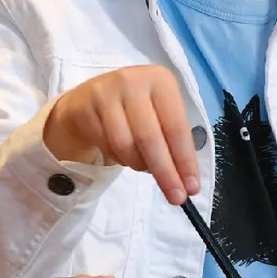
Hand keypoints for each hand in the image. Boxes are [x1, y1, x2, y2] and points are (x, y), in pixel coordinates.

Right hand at [42, 65, 199, 204]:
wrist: (90, 99)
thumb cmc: (136, 110)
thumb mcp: (160, 115)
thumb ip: (174, 142)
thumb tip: (186, 181)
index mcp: (161, 79)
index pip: (176, 126)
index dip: (185, 160)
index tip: (192, 188)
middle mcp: (133, 80)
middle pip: (150, 137)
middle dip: (165, 173)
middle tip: (175, 198)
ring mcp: (105, 92)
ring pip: (126, 145)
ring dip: (139, 165)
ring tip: (143, 165)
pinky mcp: (84, 107)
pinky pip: (106, 146)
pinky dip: (119, 159)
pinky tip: (123, 153)